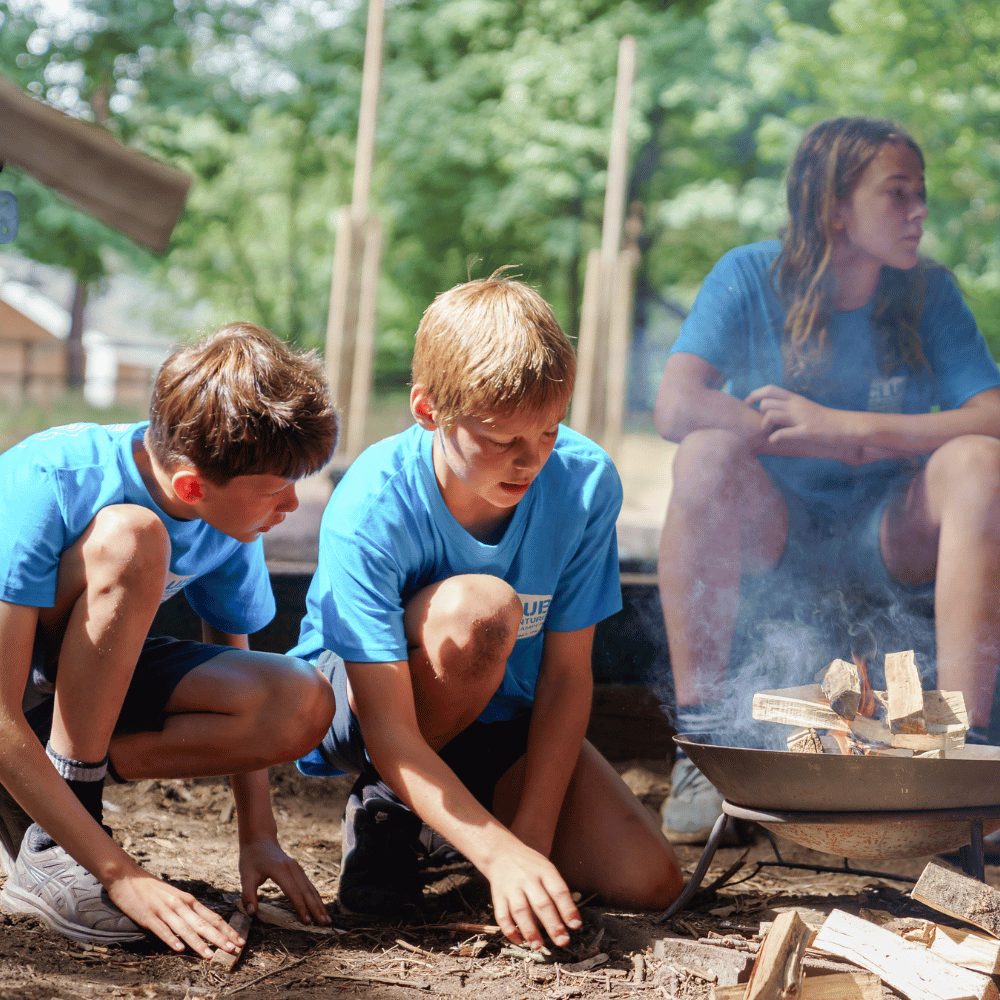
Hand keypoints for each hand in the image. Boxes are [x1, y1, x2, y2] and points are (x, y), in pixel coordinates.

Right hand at [108, 867, 245, 958]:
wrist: (128, 877)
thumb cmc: (153, 889)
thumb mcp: (175, 897)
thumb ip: (188, 910)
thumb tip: (204, 924)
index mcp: (188, 900)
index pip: (212, 917)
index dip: (227, 930)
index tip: (239, 941)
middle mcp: (180, 905)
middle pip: (204, 925)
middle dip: (220, 939)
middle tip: (234, 950)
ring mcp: (164, 911)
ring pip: (186, 929)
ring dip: (199, 944)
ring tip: (211, 956)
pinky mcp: (148, 917)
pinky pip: (162, 930)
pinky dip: (172, 940)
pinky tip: (180, 950)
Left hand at [238, 836, 330, 925]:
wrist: (260, 838)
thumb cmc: (251, 858)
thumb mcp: (245, 876)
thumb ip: (248, 895)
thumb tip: (252, 913)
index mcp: (280, 870)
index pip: (293, 892)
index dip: (301, 908)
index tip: (307, 922)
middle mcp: (292, 868)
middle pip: (307, 891)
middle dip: (316, 908)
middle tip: (325, 924)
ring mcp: (297, 868)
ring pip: (311, 888)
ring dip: (319, 904)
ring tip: (327, 919)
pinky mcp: (298, 869)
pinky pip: (309, 885)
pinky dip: (315, 897)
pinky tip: (320, 906)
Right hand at [483, 841, 581, 950]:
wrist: (500, 852)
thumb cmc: (529, 865)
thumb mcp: (546, 868)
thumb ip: (557, 889)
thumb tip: (571, 917)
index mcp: (544, 871)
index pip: (558, 890)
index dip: (568, 909)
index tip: (575, 925)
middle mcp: (527, 879)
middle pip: (541, 903)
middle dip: (552, 924)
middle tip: (562, 941)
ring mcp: (511, 888)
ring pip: (521, 911)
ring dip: (530, 931)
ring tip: (539, 946)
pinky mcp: (498, 897)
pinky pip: (502, 916)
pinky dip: (509, 930)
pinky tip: (519, 940)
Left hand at [746, 385, 859, 459]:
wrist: (848, 426)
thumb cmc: (826, 420)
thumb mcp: (806, 409)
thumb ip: (790, 409)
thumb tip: (773, 412)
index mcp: (796, 399)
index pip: (770, 389)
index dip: (755, 394)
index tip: (747, 402)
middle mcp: (797, 405)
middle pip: (766, 402)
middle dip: (759, 413)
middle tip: (763, 424)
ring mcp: (801, 418)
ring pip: (772, 415)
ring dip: (765, 426)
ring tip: (769, 433)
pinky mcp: (806, 431)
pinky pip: (783, 433)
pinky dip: (775, 438)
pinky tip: (775, 441)